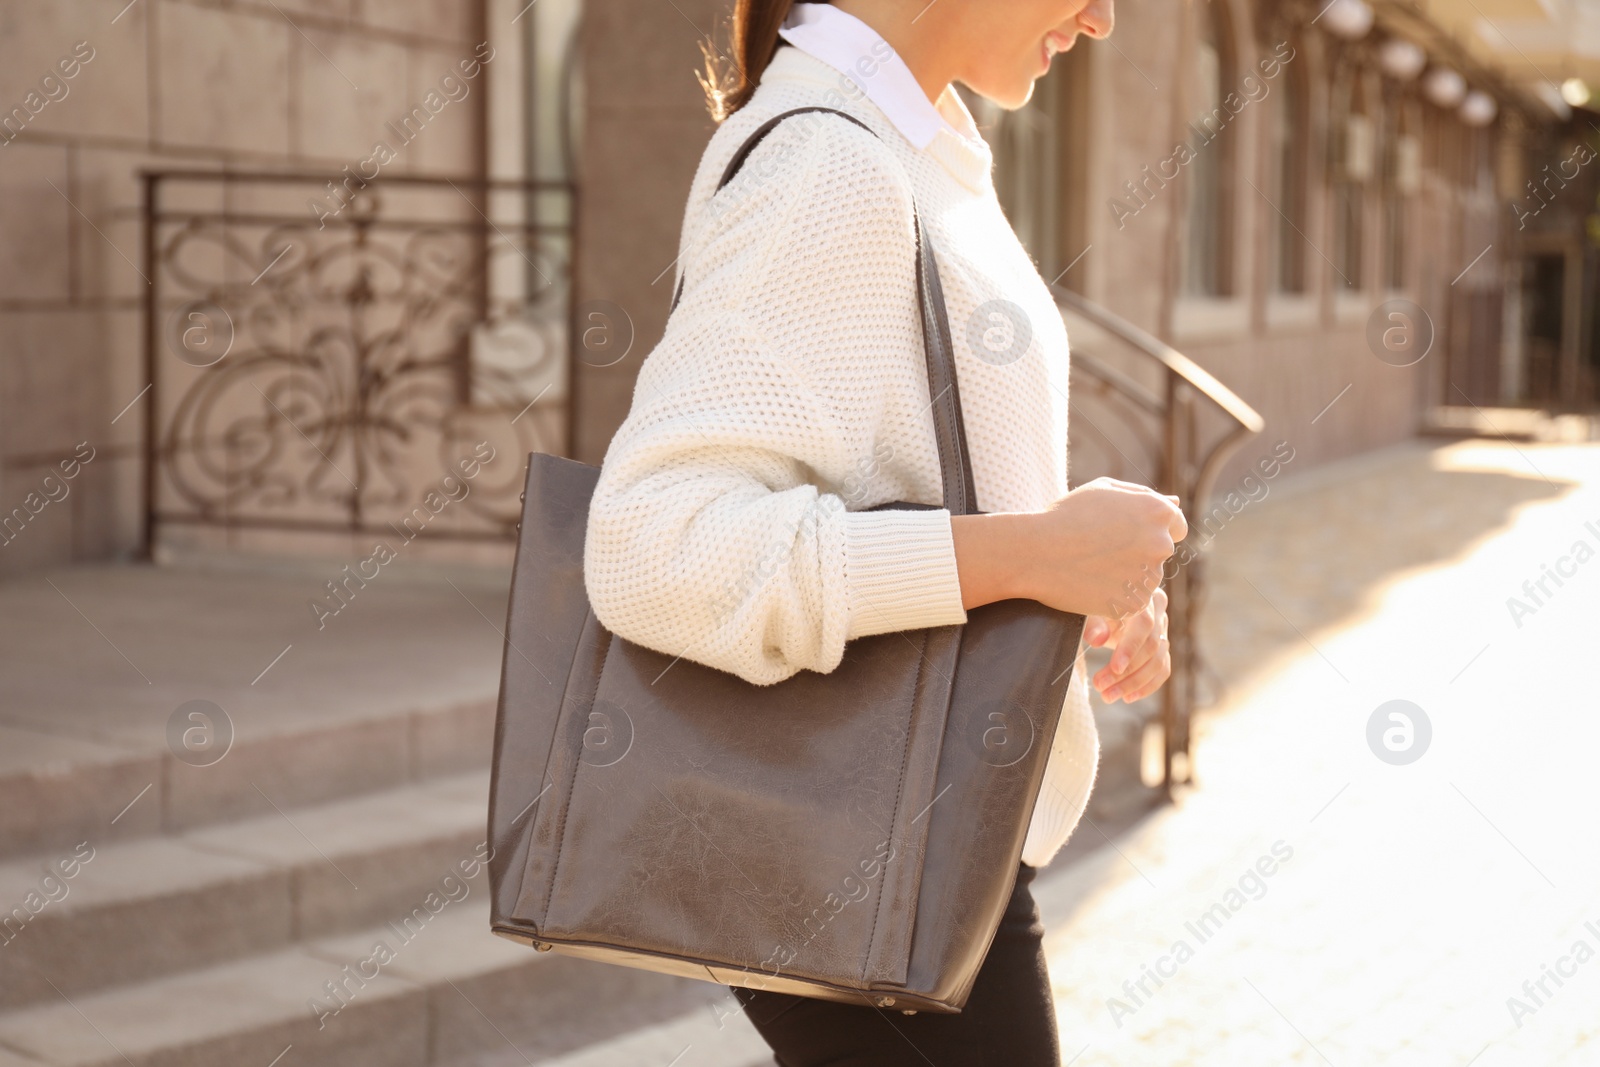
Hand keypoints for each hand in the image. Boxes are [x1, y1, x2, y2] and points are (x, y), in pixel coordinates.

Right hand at [1018, 478, 1185, 617]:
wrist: (1035, 552)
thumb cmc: (1065, 515)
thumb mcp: (1102, 490)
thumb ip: (1142, 495)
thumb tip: (1175, 503)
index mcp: (1157, 512)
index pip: (1176, 527)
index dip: (1150, 530)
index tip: (1124, 535)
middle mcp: (1160, 543)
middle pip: (1160, 553)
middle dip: (1138, 553)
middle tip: (1100, 551)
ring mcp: (1149, 576)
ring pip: (1146, 579)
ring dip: (1126, 576)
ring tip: (1091, 567)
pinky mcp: (1133, 603)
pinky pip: (1131, 601)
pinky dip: (1115, 597)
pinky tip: (1090, 584)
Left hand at [1084, 586, 1169, 703]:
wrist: (1102, 603)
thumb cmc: (1095, 603)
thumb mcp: (1090, 608)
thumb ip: (1092, 623)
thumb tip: (1097, 639)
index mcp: (1142, 596)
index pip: (1144, 625)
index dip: (1131, 648)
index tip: (1115, 668)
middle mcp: (1158, 612)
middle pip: (1151, 647)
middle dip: (1127, 672)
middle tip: (1101, 687)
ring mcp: (1162, 630)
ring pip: (1158, 662)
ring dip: (1134, 683)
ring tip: (1108, 695)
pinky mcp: (1162, 648)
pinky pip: (1162, 670)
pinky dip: (1147, 686)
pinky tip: (1128, 697)